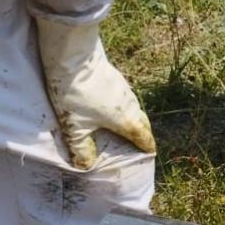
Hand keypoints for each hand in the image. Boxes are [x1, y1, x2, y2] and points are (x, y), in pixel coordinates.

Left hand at [34, 18, 154, 169]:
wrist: (74, 59)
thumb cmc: (76, 96)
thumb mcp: (75, 128)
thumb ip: (82, 149)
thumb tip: (87, 165)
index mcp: (125, 120)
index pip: (143, 136)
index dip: (147, 146)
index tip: (150, 153)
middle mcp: (130, 105)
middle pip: (143, 122)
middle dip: (144, 134)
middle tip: (140, 143)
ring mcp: (125, 90)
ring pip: (136, 109)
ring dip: (135, 120)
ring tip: (127, 128)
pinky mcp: (117, 79)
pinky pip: (127, 99)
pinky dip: (126, 108)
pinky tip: (114, 108)